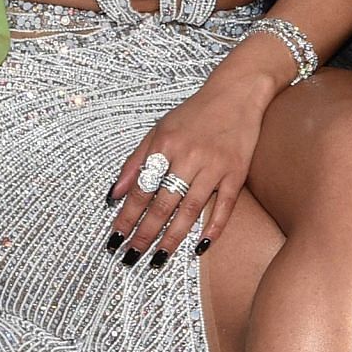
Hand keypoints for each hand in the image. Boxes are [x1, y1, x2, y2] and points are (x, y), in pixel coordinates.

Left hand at [106, 74, 270, 264]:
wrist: (236, 93)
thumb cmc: (195, 113)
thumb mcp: (159, 130)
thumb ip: (135, 161)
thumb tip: (114, 194)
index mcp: (165, 145)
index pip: (141, 189)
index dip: (126, 216)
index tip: (115, 237)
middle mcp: (188, 156)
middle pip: (162, 203)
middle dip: (144, 233)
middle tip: (131, 256)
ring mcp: (215, 165)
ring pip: (190, 208)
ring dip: (173, 237)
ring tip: (158, 258)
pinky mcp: (237, 171)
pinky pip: (224, 205)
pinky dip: (213, 227)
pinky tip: (199, 246)